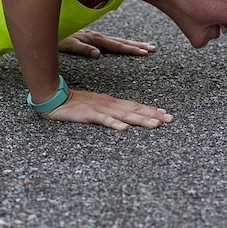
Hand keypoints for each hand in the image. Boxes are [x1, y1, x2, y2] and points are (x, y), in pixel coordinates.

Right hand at [39, 89, 173, 130]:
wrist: (55, 98)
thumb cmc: (77, 105)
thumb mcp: (99, 107)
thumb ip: (113, 112)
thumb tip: (128, 118)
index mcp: (114, 103)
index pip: (137, 106)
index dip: (153, 110)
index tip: (167, 114)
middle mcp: (111, 104)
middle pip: (136, 110)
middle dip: (154, 115)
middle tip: (171, 120)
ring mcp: (101, 109)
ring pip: (125, 115)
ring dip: (141, 119)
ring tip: (156, 124)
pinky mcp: (90, 115)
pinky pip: (104, 120)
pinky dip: (115, 124)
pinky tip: (125, 129)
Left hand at [58, 29, 156, 57]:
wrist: (44, 25)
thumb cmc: (54, 36)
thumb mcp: (66, 43)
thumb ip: (82, 48)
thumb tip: (99, 55)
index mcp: (93, 38)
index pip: (116, 45)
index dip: (131, 49)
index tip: (144, 52)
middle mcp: (97, 36)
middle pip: (121, 41)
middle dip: (138, 45)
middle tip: (153, 49)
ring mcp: (95, 36)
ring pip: (118, 40)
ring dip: (133, 44)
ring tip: (147, 47)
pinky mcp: (92, 37)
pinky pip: (111, 41)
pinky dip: (122, 43)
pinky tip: (128, 46)